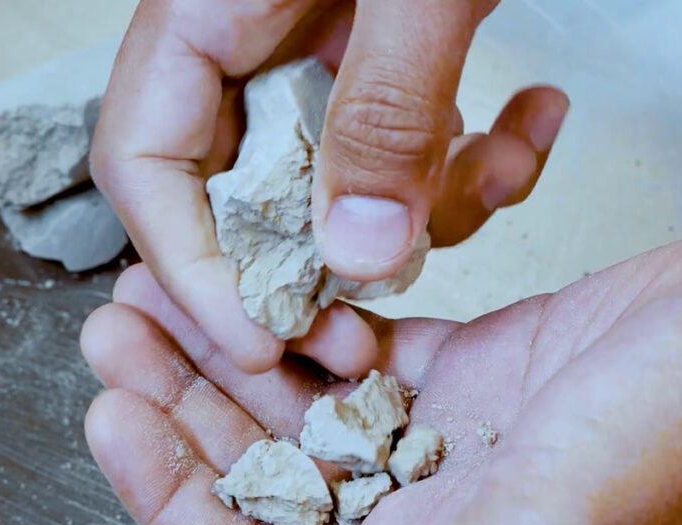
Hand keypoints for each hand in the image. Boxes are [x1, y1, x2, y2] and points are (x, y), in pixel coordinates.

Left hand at [81, 217, 681, 524]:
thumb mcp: (552, 510)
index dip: (178, 490)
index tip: (121, 414)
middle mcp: (435, 512)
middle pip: (269, 470)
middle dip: (185, 404)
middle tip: (119, 331)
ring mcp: (449, 440)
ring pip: (307, 406)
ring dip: (234, 352)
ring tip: (167, 295)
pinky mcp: (476, 372)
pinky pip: (368, 356)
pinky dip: (314, 326)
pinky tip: (274, 294)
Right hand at [88, 0, 569, 372]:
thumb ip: (388, 109)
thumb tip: (361, 254)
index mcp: (211, 7)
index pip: (145, 159)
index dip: (188, 263)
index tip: (260, 334)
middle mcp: (257, 41)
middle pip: (253, 195)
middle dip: (335, 260)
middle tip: (388, 315)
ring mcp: (326, 58)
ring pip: (348, 188)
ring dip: (438, 203)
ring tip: (511, 156)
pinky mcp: (392, 67)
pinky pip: (412, 150)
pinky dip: (480, 157)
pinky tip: (537, 118)